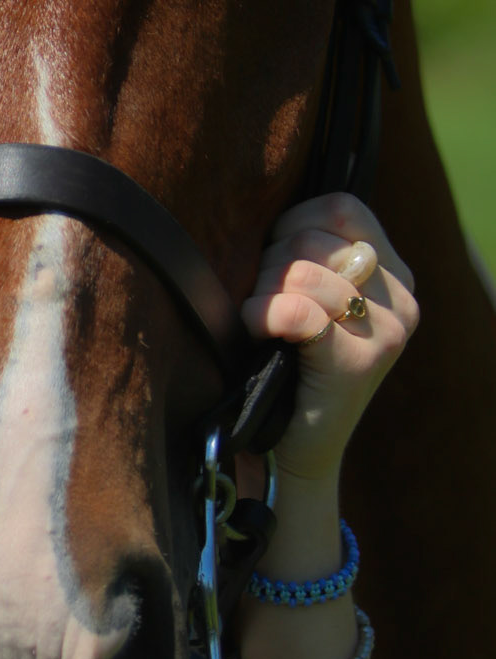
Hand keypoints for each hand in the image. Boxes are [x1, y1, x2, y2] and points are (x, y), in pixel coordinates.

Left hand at [240, 192, 417, 488]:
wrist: (296, 451)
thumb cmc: (288, 364)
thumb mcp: (310, 297)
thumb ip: (309, 253)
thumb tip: (265, 207)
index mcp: (394, 274)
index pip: (341, 207)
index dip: (293, 223)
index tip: (273, 260)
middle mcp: (402, 298)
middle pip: (314, 238)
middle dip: (270, 265)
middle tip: (263, 304)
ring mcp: (387, 331)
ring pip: (303, 271)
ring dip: (263, 292)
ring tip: (261, 322)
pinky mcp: (360, 362)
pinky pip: (297, 309)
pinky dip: (262, 316)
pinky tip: (256, 333)